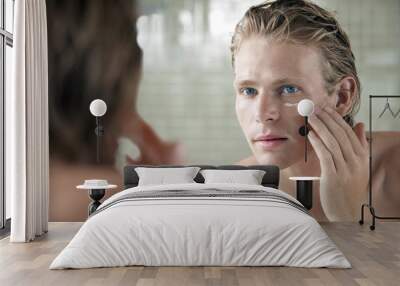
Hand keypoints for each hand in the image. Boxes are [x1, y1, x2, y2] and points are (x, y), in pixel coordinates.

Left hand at [307, 106, 368, 220]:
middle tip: (315, 108)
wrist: (346, 212)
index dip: (337, 118)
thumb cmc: (348, 188)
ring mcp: (345, 169)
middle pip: (340, 134)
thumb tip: (359, 124)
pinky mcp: (333, 176)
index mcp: (362, 157)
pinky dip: (318, 143)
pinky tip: (311, 134)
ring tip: (311, 117)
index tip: (326, 108)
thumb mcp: (358, 166)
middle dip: (327, 119)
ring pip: (333, 142)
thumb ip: (359, 145)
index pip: (349, 132)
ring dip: (320, 127)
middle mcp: (356, 161)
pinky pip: (325, 155)